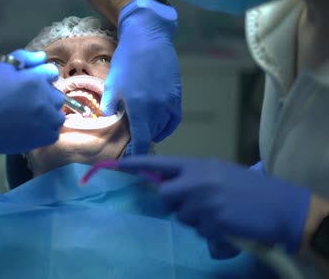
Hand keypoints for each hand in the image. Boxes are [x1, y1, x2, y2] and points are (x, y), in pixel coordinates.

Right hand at [0, 50, 64, 153]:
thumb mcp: (1, 67)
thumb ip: (25, 58)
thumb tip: (42, 57)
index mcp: (36, 80)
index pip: (52, 73)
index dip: (42, 78)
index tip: (31, 85)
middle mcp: (45, 100)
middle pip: (57, 97)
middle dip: (45, 98)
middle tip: (26, 104)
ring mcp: (44, 121)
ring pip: (56, 117)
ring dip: (47, 116)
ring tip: (28, 118)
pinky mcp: (39, 139)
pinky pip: (52, 135)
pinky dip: (44, 132)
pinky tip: (29, 130)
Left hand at [101, 0, 181, 154]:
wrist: (149, 38)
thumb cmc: (127, 61)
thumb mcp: (112, 85)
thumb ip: (110, 108)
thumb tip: (106, 124)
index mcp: (140, 108)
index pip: (141, 142)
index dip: (135, 155)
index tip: (128, 162)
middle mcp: (158, 108)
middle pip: (152, 136)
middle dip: (141, 144)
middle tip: (130, 147)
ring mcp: (170, 102)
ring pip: (163, 129)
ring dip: (152, 134)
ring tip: (141, 134)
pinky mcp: (177, 96)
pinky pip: (173, 120)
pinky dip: (165, 126)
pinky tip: (156, 126)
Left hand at [115, 156, 310, 252]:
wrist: (281, 205)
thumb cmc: (250, 188)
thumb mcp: (219, 173)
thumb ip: (193, 177)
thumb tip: (167, 188)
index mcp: (199, 165)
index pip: (160, 163)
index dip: (136, 165)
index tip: (116, 165)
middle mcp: (197, 180)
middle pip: (164, 195)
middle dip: (175, 203)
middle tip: (197, 205)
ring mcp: (204, 201)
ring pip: (182, 217)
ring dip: (196, 220)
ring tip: (220, 214)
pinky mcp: (213, 222)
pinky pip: (200, 232)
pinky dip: (212, 234)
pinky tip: (229, 226)